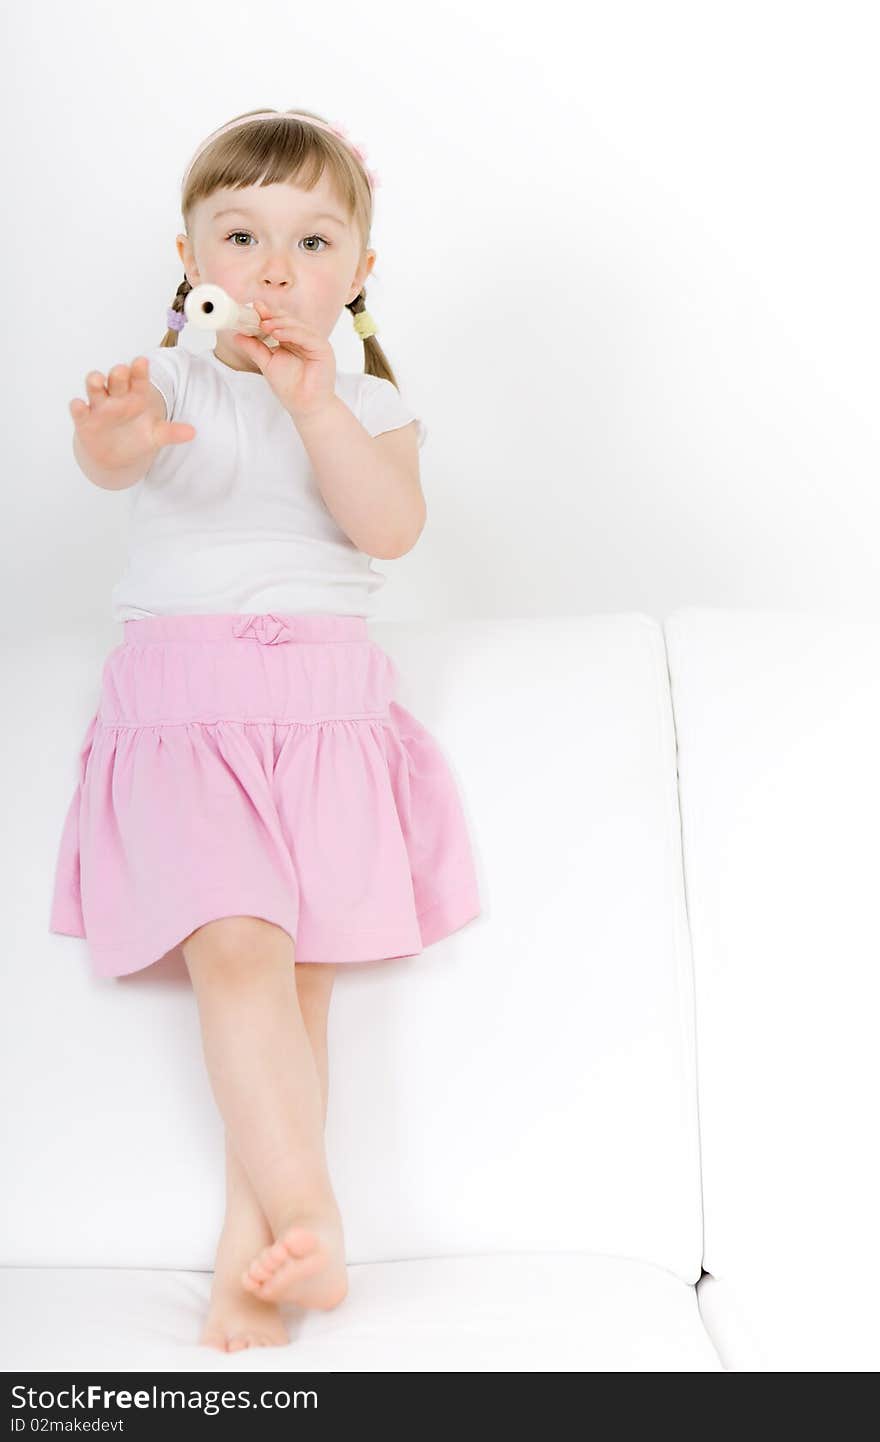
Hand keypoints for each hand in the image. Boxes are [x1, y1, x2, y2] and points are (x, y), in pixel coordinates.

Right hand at [69, 358, 195, 469]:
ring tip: (97, 380)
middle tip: (122, 370)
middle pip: (116, 380)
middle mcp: (116, 396)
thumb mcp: (156, 436)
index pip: (138, 379)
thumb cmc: (137, 437)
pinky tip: (79, 405)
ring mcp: (99, 406)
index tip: (142, 362)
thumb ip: (172, 433)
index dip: (139, 371)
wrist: (116, 456)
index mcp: (135, 395)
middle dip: (118, 374)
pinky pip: (79, 410)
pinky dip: (78, 407)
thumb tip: (193, 432)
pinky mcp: (84, 420)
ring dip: (94, 382)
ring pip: (95, 388)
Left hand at [230, 299, 337, 422]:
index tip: (254, 309)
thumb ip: (255, 348)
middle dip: (272, 316)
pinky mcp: (323, 349)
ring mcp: (315, 343)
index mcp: (293, 340)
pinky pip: (306, 336)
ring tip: (264, 325)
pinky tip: (278, 334)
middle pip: (289, 320)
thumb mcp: (267, 363)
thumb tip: (237, 335)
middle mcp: (305, 339)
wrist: (304, 406)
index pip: (280, 322)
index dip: (267, 314)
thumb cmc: (290, 388)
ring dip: (280, 323)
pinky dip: (292, 333)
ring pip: (297, 326)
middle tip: (257, 314)